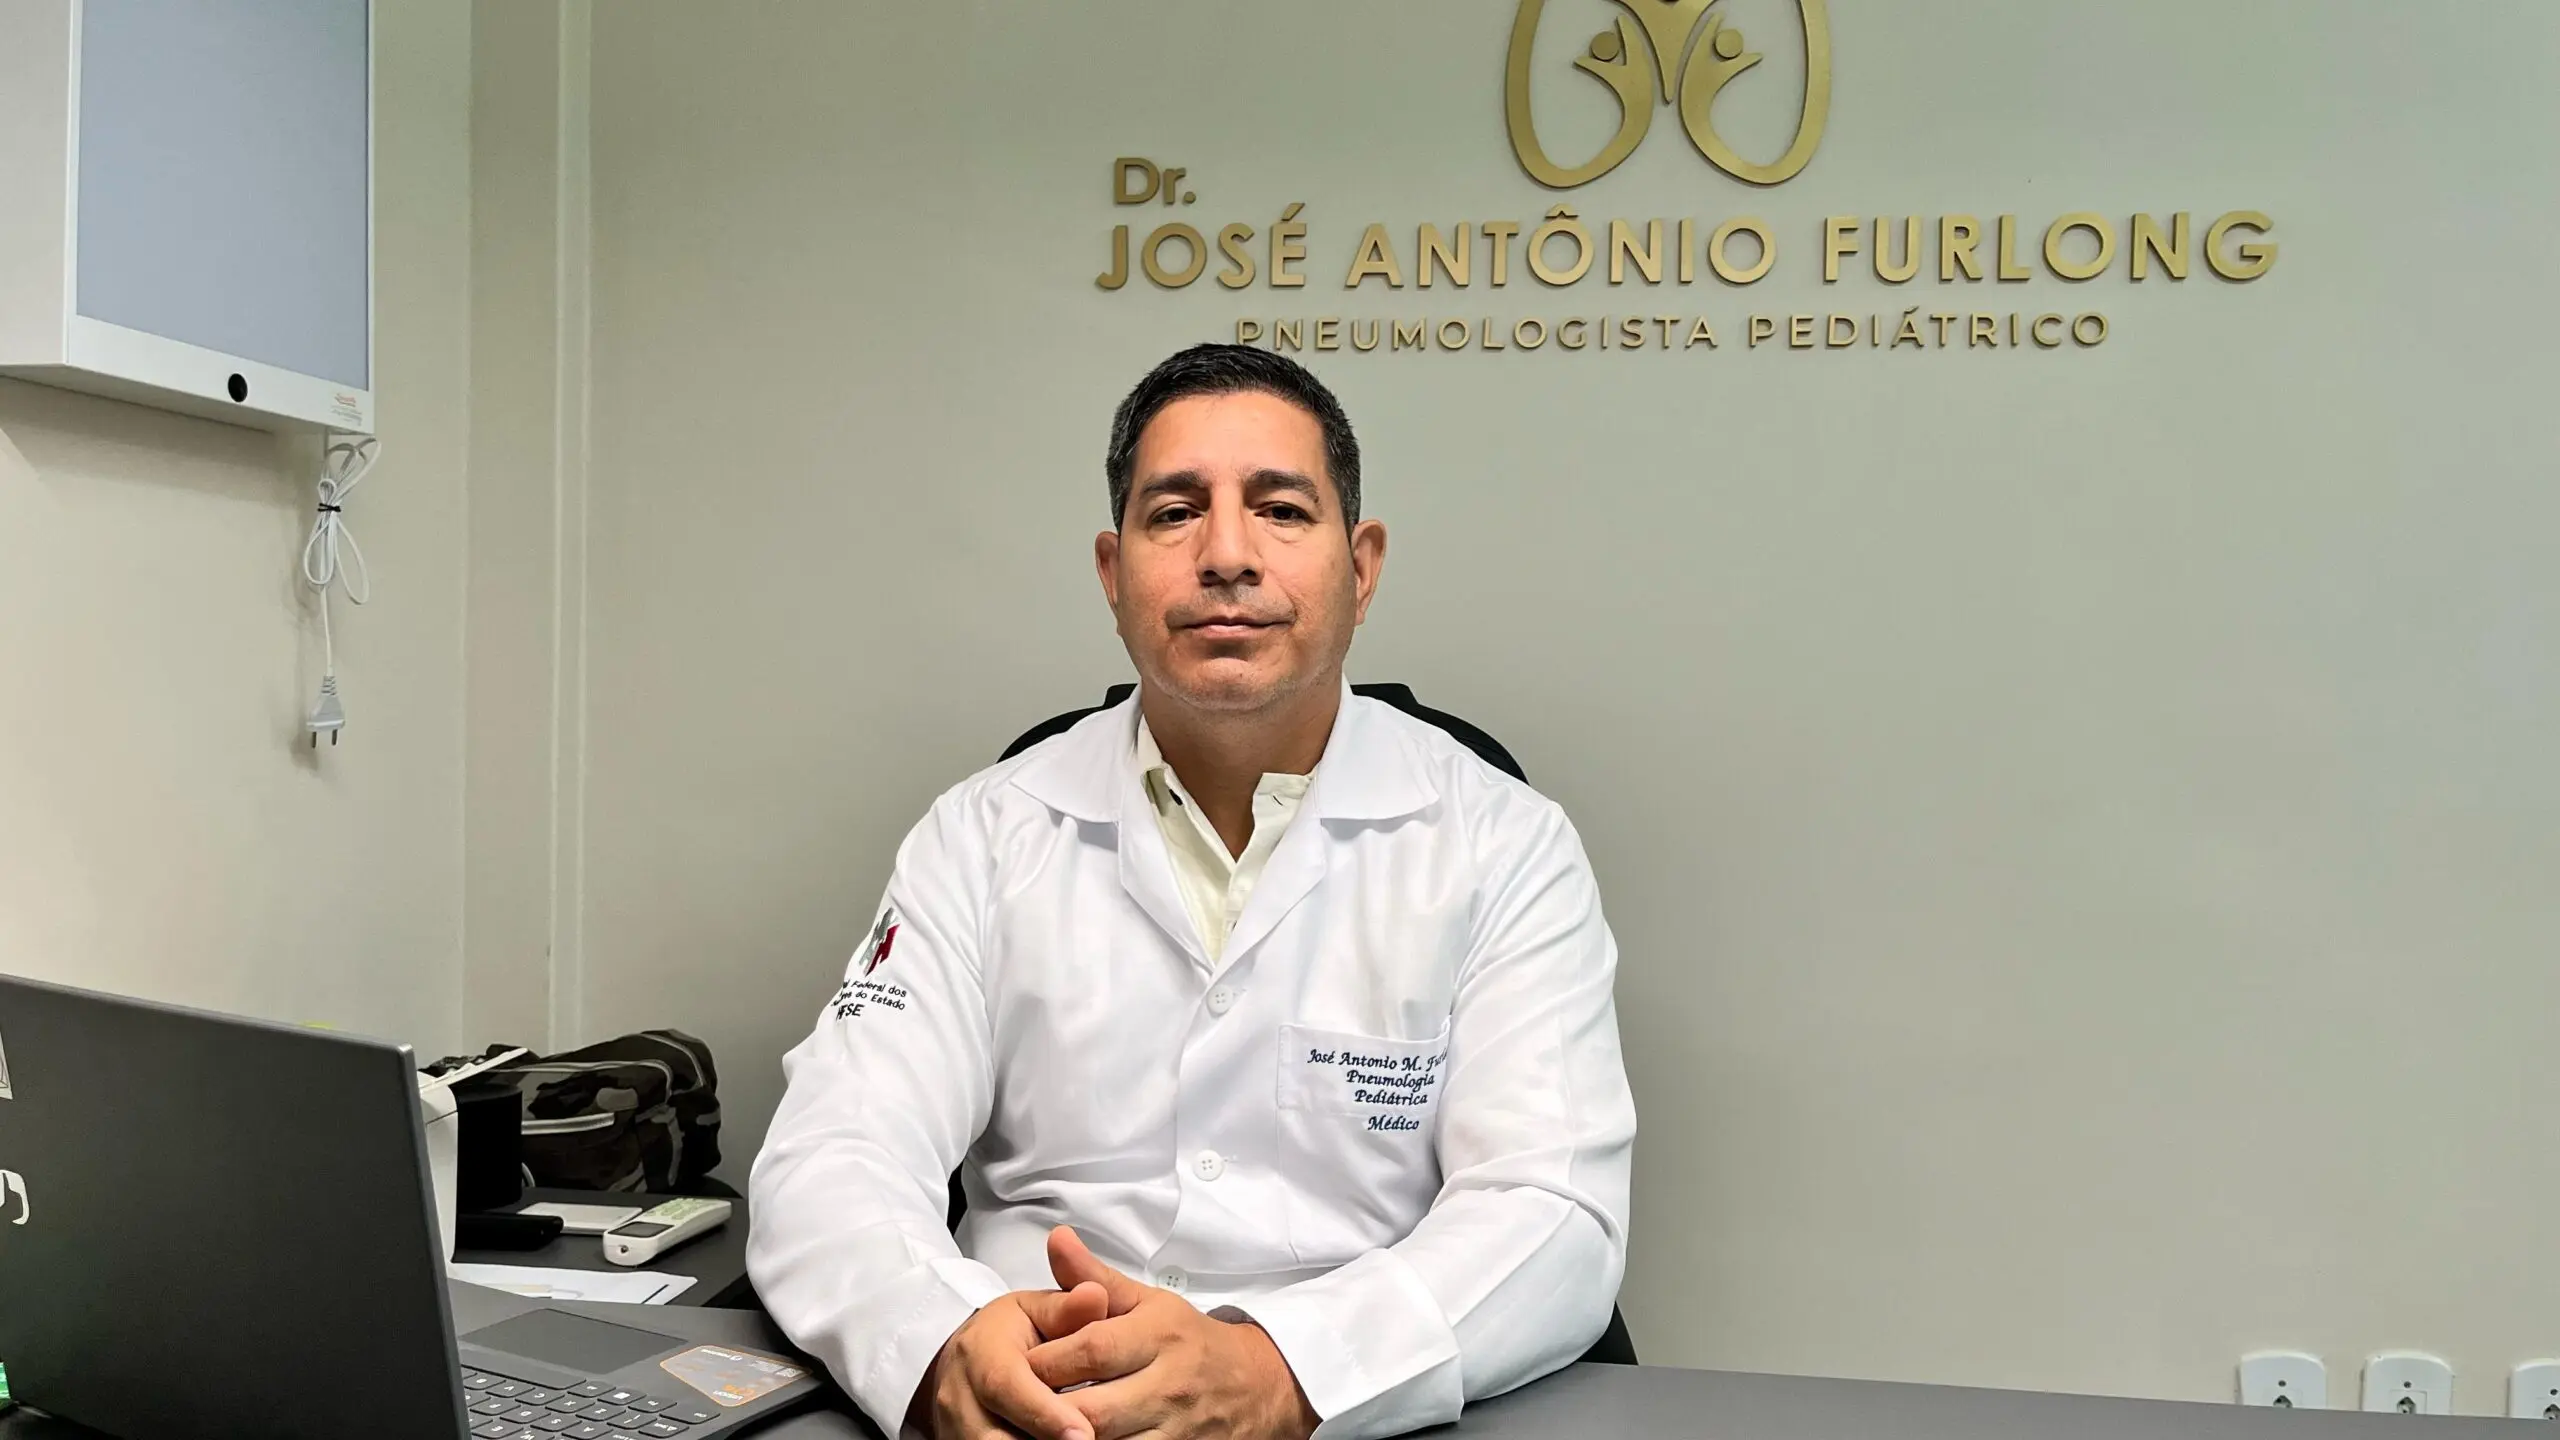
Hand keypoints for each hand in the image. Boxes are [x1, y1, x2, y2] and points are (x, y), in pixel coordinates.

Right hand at [909, 1280, 1112, 1439]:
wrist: (962, 1364)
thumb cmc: (1007, 1336)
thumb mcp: (1036, 1310)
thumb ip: (1068, 1309)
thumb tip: (1095, 1296)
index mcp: (978, 1351)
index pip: (1005, 1385)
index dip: (1043, 1412)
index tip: (1084, 1432)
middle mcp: (959, 1398)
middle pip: (993, 1437)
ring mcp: (956, 1431)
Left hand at [1026, 1227, 1320, 1439]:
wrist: (1259, 1386)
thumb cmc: (1189, 1341)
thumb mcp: (1149, 1302)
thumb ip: (1095, 1279)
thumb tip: (1056, 1238)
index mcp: (1159, 1335)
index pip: (1090, 1351)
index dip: (1046, 1362)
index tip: (1017, 1365)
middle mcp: (1171, 1385)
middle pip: (1092, 1410)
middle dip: (1048, 1411)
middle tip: (1017, 1407)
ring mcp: (1177, 1431)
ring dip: (1069, 1438)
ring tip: (1038, 1428)